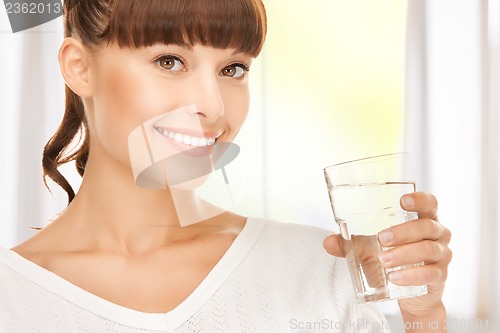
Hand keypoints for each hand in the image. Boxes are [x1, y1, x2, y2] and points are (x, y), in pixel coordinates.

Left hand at [323, 192, 451, 327]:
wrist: (411, 294)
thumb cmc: (393, 259)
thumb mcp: (369, 250)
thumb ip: (350, 244)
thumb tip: (327, 242)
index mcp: (423, 219)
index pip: (430, 203)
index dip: (420, 200)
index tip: (402, 201)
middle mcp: (438, 234)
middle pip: (426, 226)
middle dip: (403, 231)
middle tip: (381, 238)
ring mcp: (442, 255)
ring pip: (427, 249)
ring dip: (404, 254)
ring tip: (383, 260)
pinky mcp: (440, 276)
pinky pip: (430, 274)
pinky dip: (411, 275)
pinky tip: (395, 278)